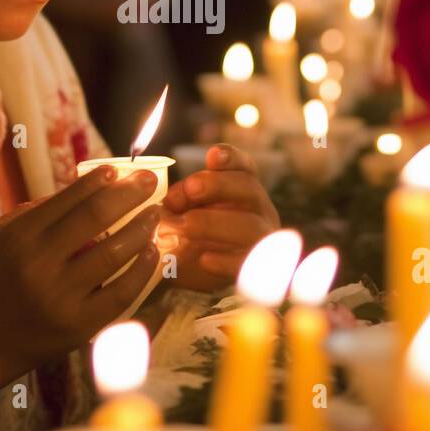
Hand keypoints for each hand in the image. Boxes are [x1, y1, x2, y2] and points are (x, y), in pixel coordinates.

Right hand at [0, 165, 161, 374]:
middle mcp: (41, 264)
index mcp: (19, 238)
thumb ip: (25, 213)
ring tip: (155, 213)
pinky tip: (151, 252)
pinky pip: (122, 292)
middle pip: (97, 217)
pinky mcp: (80, 325)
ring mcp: (63, 297)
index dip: (98, 181)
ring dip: (141, 227)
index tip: (116, 170)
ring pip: (115, 252)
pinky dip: (142, 270)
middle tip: (148, 180)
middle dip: (129, 193)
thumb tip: (73, 194)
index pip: (69, 199)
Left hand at [158, 143, 279, 291]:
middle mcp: (258, 209)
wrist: (193, 275)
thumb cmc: (188, 234)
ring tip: (185, 226)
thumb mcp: (181, 211)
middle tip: (189, 190)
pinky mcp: (255, 269)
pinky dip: (226, 260)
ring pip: (251, 226)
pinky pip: (248, 263)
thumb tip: (168, 197)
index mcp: (241, 189)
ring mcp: (261, 239)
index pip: (244, 166)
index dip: (231, 158)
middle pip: (249, 188)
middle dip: (217, 185)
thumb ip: (178, 199)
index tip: (212, 155)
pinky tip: (204, 259)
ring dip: (215, 223)